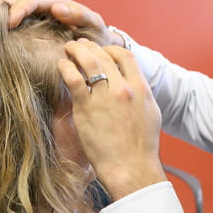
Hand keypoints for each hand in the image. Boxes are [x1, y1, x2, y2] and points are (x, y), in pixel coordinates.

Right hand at [0, 0, 122, 45]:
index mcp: (56, 3)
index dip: (19, 10)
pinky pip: (6, 22)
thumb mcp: (95, 27)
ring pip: (3, 10)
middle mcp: (41, 5)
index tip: (9, 23)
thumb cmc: (99, 38)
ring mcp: (32, 16)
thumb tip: (57, 7)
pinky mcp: (28, 27)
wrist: (101, 46)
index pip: (31, 1)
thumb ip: (81, 16)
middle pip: (10, 1)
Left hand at [58, 39, 165, 199]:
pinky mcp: (86, 108)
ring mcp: (105, 98)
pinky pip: (73, 79)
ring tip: (68, 49)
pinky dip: (66, 67)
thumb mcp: (150, 114)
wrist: (131, 167)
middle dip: (89, 46)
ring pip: (89, 61)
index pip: (125, 55)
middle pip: (104, 55)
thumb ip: (142, 95)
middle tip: (79, 45)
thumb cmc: (141, 146)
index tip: (101, 51)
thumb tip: (135, 84)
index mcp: (141, 89)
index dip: (111, 48)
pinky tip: (61, 66)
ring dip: (76, 50)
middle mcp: (124, 89)